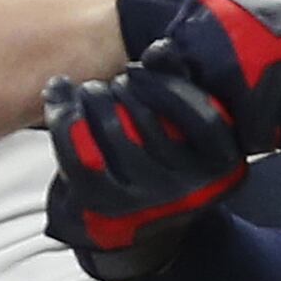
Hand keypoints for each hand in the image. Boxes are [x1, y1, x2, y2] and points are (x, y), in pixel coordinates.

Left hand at [42, 64, 243, 280]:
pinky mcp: (104, 207)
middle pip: (149, 119)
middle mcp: (189, 189)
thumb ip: (179, 82)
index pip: (201, 115)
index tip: (138, 67)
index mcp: (222, 164)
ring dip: (91, 97)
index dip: (165, 83)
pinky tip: (58, 95)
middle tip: (111, 83)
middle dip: (122, 88)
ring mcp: (146, 202)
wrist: (141, 230)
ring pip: (111, 130)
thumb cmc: (165, 161)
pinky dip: (62, 116)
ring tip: (89, 91)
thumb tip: (160, 50)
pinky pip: (77, 152)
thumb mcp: (186, 124)